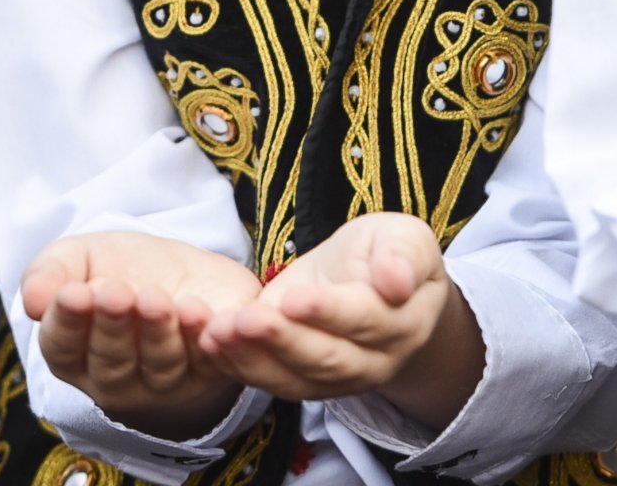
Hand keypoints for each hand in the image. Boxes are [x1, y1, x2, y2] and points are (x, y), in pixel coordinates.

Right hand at [21, 231, 261, 437]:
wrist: (181, 268)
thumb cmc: (117, 268)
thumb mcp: (76, 258)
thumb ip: (48, 274)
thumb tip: (32, 301)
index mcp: (74, 354)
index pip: (63, 348)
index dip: (66, 323)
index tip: (73, 294)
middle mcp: (116, 379)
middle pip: (111, 363)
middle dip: (113, 328)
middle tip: (114, 293)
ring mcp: (163, 381)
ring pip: (159, 365)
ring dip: (157, 333)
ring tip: (154, 298)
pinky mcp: (207, 372)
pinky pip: (207, 362)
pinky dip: (203, 339)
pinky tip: (197, 312)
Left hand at [200, 213, 482, 427]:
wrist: (375, 285)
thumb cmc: (388, 254)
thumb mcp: (406, 238)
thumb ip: (405, 255)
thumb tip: (396, 280)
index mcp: (403, 324)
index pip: (366, 321)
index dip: (330, 312)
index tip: (295, 299)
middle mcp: (372, 362)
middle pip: (327, 360)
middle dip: (284, 341)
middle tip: (248, 320)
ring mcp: (334, 378)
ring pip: (294, 378)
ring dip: (253, 358)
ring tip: (218, 333)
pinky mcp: (300, 377)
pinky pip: (270, 379)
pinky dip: (238, 364)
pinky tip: (210, 343)